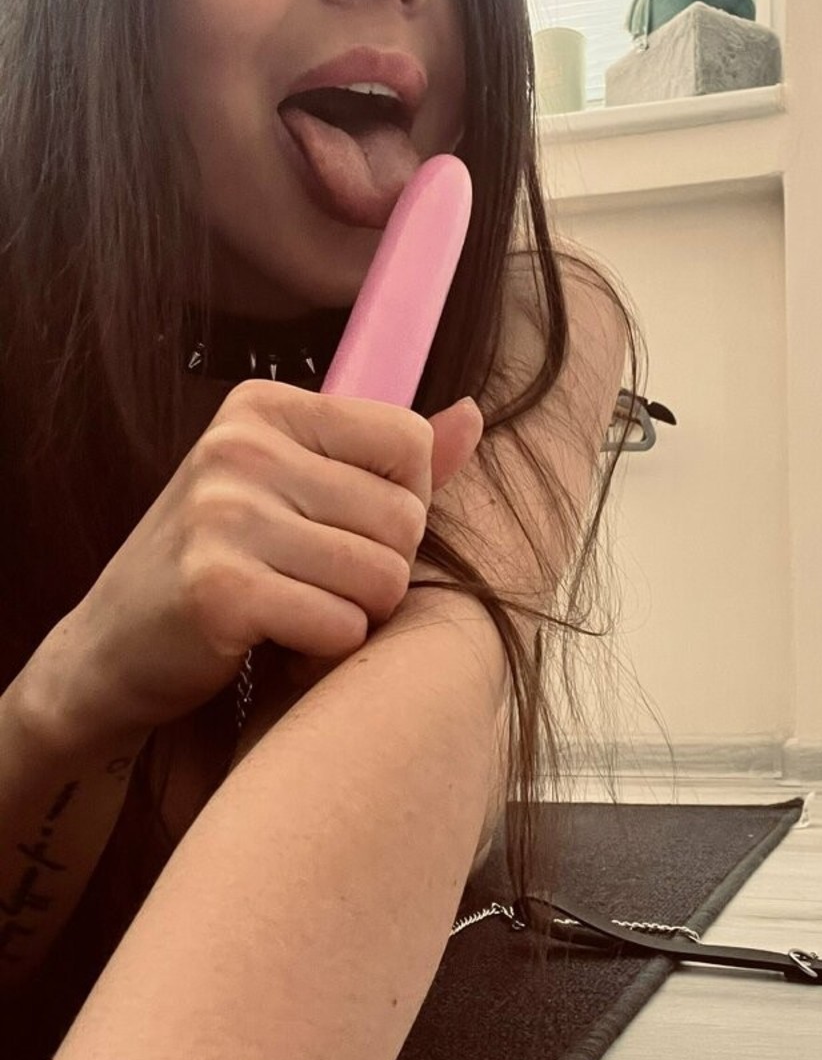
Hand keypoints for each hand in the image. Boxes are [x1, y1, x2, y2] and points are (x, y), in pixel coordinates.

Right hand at [44, 382, 483, 745]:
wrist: (108, 651)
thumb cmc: (218, 565)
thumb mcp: (293, 489)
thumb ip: (386, 458)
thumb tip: (474, 415)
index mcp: (263, 408)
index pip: (406, 439)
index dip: (405, 499)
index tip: (352, 527)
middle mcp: (239, 448)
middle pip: (404, 517)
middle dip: (382, 568)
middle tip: (319, 583)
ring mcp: (224, 516)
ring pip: (384, 578)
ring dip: (355, 614)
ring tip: (298, 609)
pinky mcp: (221, 591)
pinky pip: (343, 628)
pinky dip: (323, 651)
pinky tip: (277, 642)